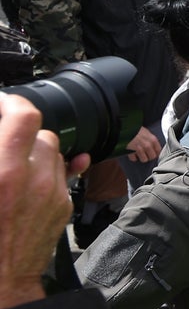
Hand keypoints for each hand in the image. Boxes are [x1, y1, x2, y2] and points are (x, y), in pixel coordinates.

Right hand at [0, 93, 87, 308]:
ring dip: (35, 153)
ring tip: (12, 168)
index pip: (24, 116)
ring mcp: (52, 192)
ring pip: (54, 153)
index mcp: (4, 172)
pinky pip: (62, 174)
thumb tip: (3, 134)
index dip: (12, 103)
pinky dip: (46, 172)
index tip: (2, 104)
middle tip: (4, 144)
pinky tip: (29, 180)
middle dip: (21, 135)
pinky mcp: (62, 205)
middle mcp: (34, 178)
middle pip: (40, 133)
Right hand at [126, 126, 161, 162]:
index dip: (156, 152)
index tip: (154, 153)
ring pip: (144, 159)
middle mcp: (147, 145)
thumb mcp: (146, 132)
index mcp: (153, 139)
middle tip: (146, 154)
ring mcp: (140, 149)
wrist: (125, 129)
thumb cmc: (135, 129)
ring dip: (141, 158)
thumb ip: (151, 139)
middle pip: (152, 157)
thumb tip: (154, 145)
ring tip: (139, 154)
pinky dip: (133, 157)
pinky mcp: (131, 152)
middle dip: (149, 156)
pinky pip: (134, 159)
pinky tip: (133, 153)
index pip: (159, 150)